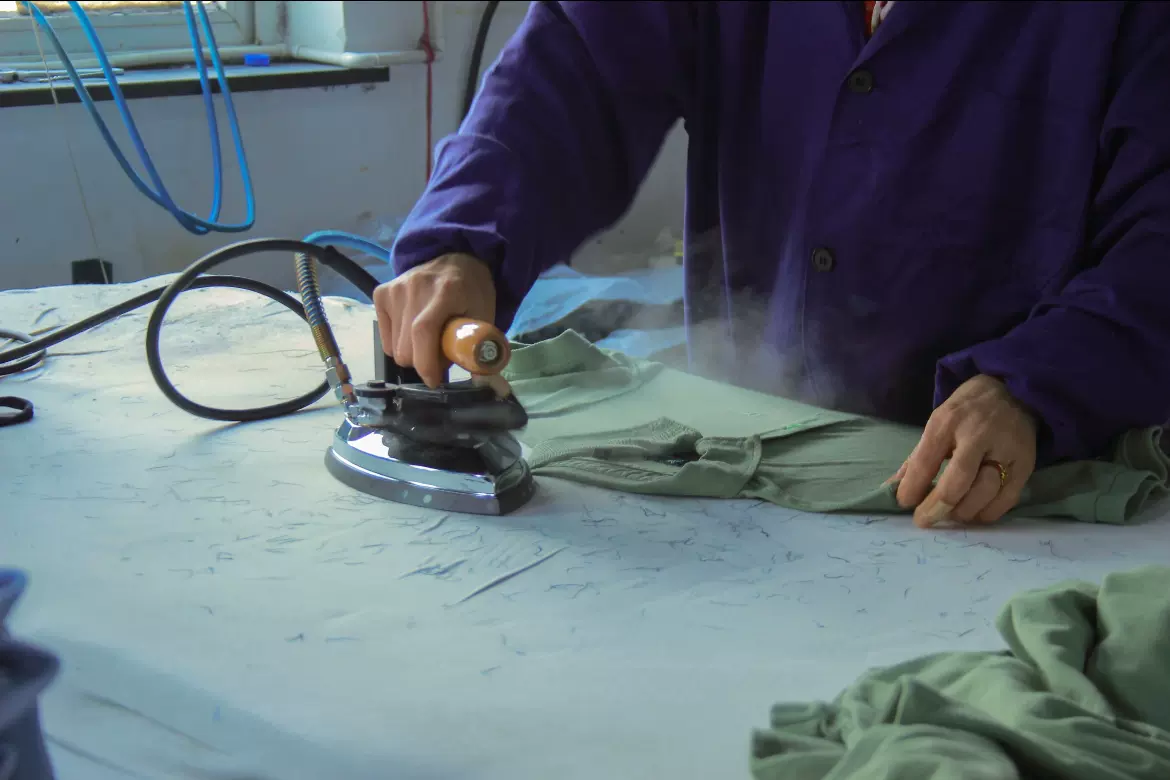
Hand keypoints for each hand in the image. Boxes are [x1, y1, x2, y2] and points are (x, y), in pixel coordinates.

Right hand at [373, 253, 495, 387]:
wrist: (456, 258)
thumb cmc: (473, 292)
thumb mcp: (485, 317)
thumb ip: (480, 348)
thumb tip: (483, 385)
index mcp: (445, 292)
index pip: (424, 332)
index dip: (426, 363)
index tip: (435, 380)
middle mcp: (414, 287)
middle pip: (406, 347)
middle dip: (423, 362)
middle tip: (440, 353)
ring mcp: (395, 289)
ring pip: (394, 348)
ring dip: (412, 352)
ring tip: (429, 337)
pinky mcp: (382, 293)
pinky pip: (385, 337)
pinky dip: (399, 342)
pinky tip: (413, 328)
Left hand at [892, 374, 1036, 527]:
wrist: (1014, 391)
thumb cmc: (967, 410)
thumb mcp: (937, 422)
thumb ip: (918, 457)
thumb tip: (893, 489)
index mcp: (948, 422)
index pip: (926, 461)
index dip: (912, 488)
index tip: (904, 503)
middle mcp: (978, 435)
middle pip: (957, 481)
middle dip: (936, 507)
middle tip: (924, 520)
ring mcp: (1005, 449)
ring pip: (984, 492)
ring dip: (963, 511)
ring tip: (951, 516)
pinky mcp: (1025, 463)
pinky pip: (1007, 497)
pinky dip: (989, 512)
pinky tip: (976, 514)